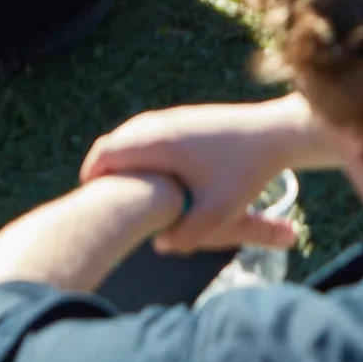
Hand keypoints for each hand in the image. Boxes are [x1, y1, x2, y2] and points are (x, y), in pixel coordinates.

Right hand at [79, 101, 308, 253]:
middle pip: (114, 140)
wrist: (274, 132)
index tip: (88, 199)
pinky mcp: (189, 116)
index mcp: (161, 145)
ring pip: (132, 132)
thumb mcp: (220, 213)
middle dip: (101, 166)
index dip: (92, 176)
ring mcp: (176, 117)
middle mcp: (163, 125)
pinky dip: (139, 147)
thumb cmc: (246, 173)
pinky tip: (152, 170)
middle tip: (95, 193)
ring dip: (121, 154)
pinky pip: (149, 128)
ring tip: (120, 184)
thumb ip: (188, 234)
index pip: (107, 154)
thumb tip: (162, 245)